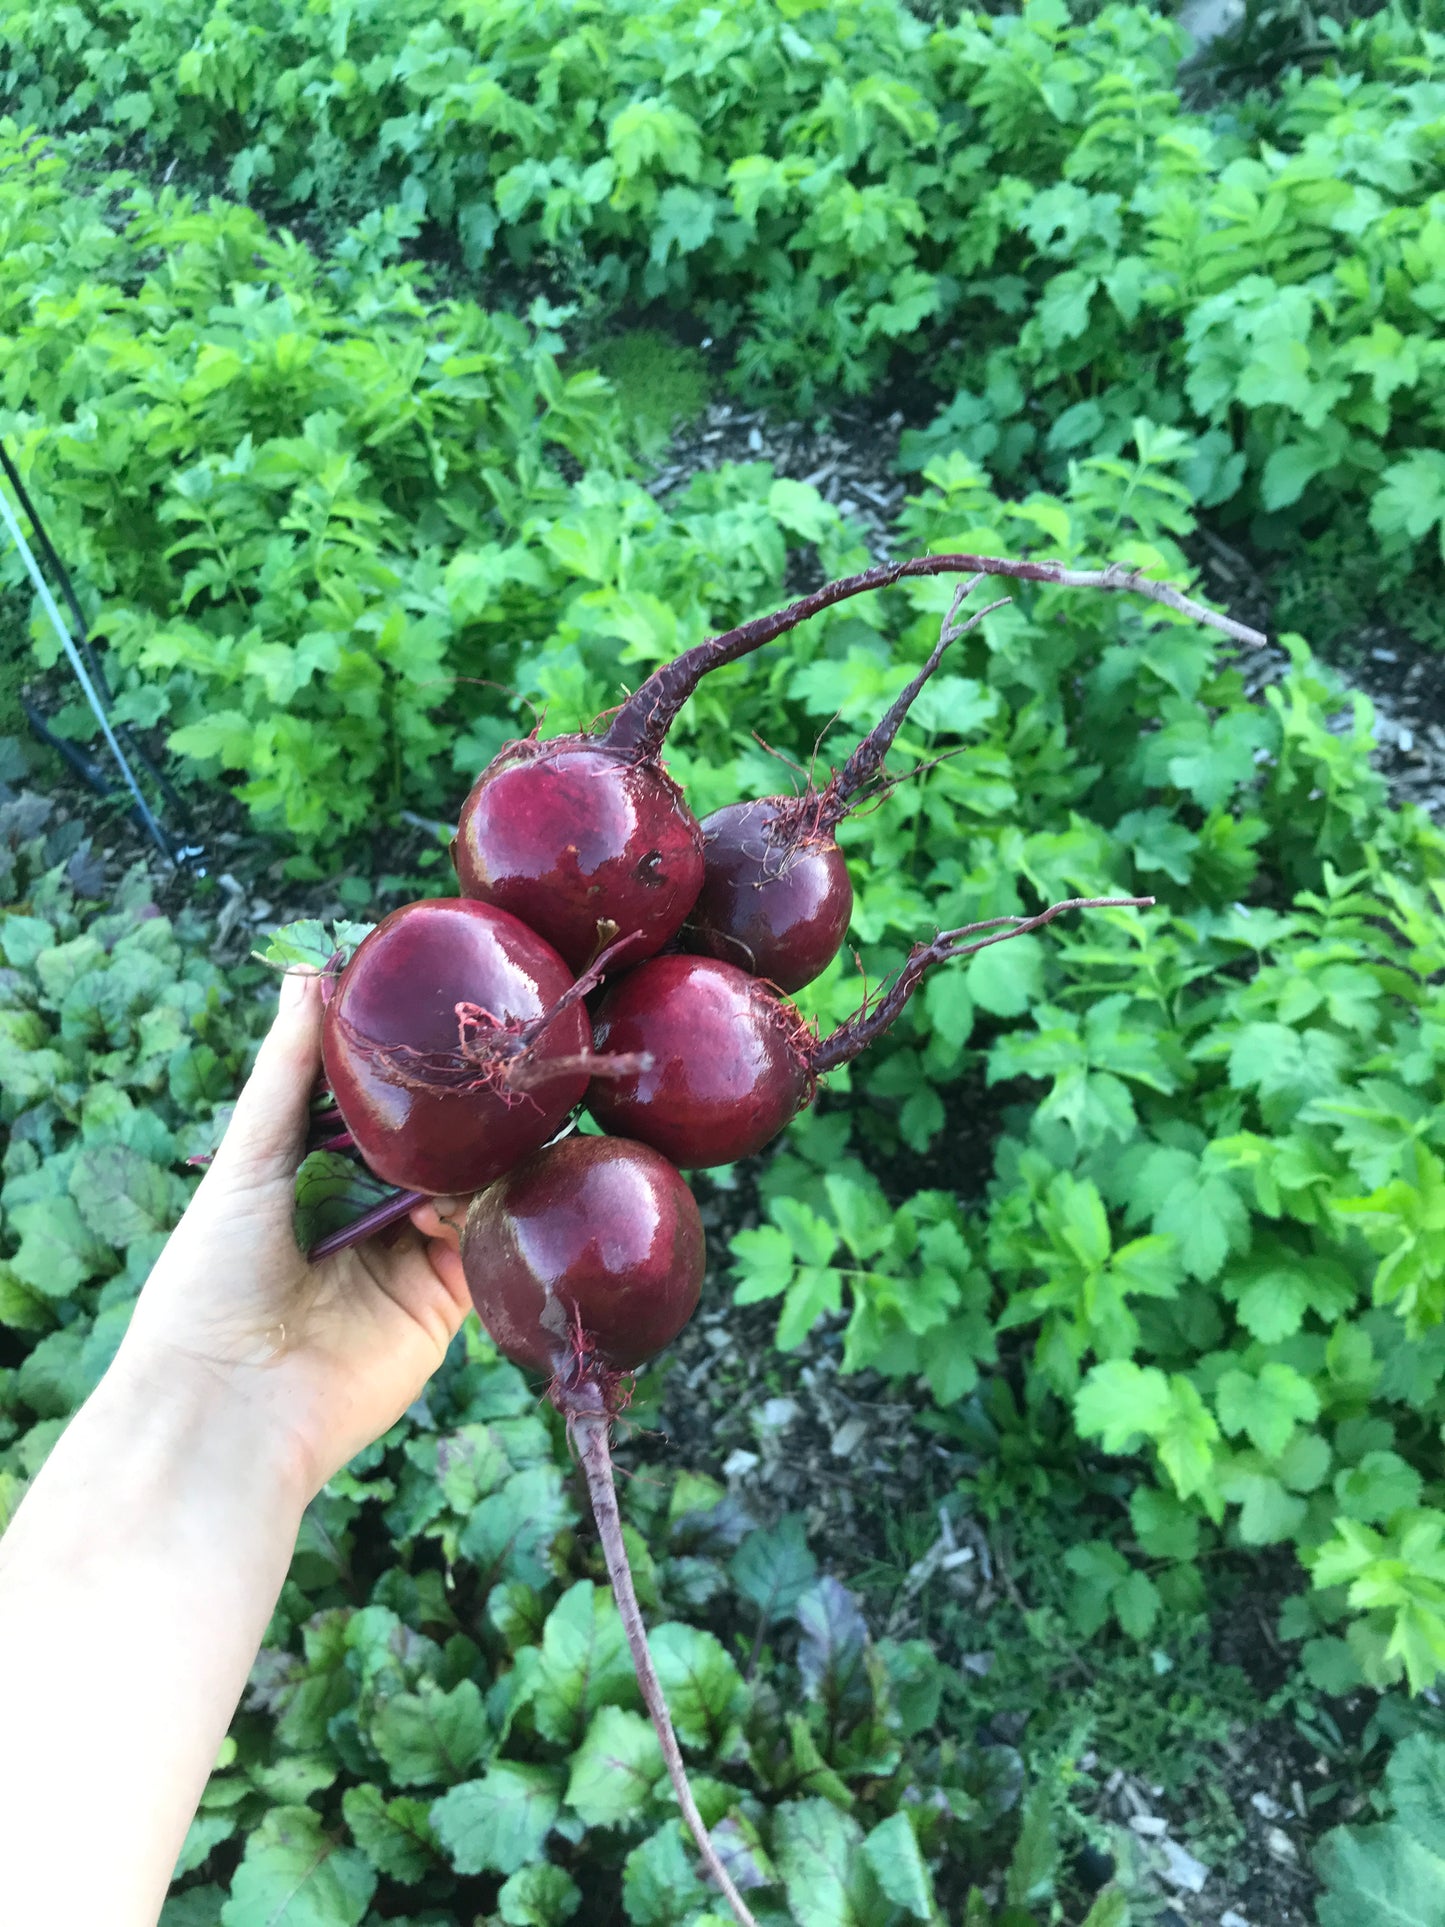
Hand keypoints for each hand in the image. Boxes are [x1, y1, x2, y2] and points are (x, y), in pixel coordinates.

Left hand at [115, 968, 471, 1504]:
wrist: (230, 1405)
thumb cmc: (214, 1279)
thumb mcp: (249, 1159)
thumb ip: (287, 1071)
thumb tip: (308, 970)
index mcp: (313, 1180)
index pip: (376, 1111)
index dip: (408, 1069)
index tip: (443, 1013)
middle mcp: (367, 1218)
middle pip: (431, 1148)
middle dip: (461, 1112)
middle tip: (501, 1057)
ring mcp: (410, 1260)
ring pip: (470, 1189)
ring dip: (483, 1156)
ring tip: (504, 1112)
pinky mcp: (443, 1304)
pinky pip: (487, 1246)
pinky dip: (496, 1212)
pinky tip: (499, 1178)